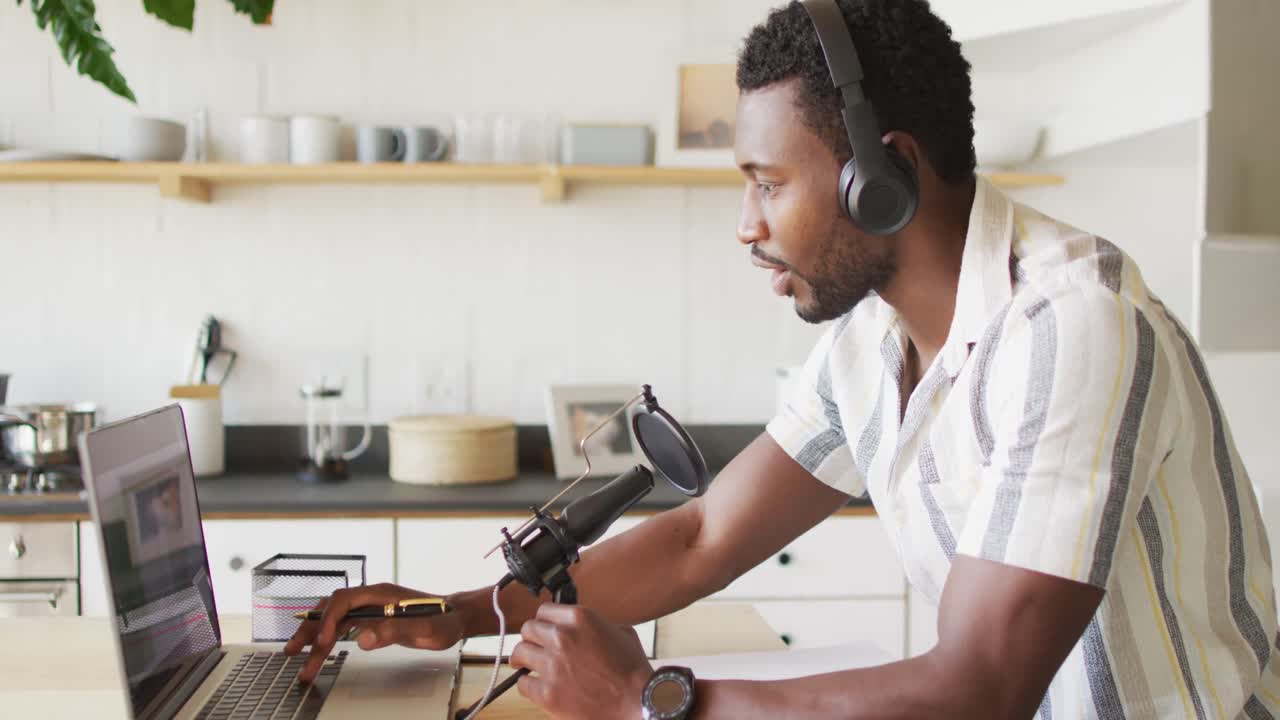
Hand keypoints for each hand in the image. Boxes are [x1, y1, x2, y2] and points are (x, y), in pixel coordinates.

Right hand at [283, 583, 464, 682]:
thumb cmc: (444, 620)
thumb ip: (395, 631)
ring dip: (314, 635)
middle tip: (294, 651)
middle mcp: (372, 597)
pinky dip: (327, 637)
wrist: (456, 616)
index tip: (321, 642)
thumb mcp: (425, 629)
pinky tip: (318, 649)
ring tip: (298, 656)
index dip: (328, 620)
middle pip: (331, 608)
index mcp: (381, 594)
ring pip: (333, 618)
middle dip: (310, 629)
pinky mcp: (372, 618)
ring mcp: (371, 607)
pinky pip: (342, 625)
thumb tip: (364, 639)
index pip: (344, 601)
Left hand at [510, 604, 652, 719]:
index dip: (544, 622)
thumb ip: (594, 624)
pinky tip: (536, 686)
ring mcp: (553, 665)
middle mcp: (562, 637)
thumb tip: (577, 628)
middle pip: (528, 629)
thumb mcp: (619, 632)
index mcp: (580, 618)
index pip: (544, 611)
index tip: (544, 631)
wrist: (637, 702)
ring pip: (519, 653)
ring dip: (524, 659)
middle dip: (531, 639)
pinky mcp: (548, 693)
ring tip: (527, 666)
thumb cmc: (632, 671)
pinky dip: (527, 684)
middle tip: (534, 648)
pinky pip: (522, 683)